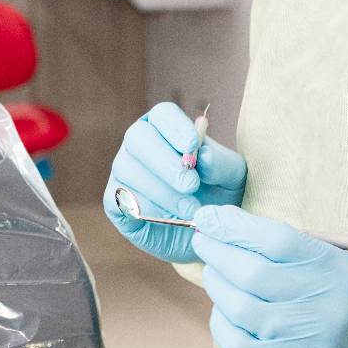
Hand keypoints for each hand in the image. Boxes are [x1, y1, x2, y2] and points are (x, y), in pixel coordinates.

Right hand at [104, 103, 246, 263]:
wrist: (204, 232)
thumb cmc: (218, 194)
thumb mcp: (232, 178)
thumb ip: (221, 163)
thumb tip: (203, 155)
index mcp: (167, 127)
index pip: (163, 114)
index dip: (175, 127)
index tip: (193, 145)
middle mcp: (140, 144)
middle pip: (138, 137)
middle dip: (164, 161)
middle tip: (191, 185)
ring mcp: (123, 170)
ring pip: (129, 170)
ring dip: (162, 192)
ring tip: (191, 210)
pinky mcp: (115, 201)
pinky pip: (122, 200)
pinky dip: (147, 210)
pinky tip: (169, 220)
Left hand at [191, 205, 347, 347]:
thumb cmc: (342, 308)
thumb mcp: (333, 269)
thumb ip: (288, 249)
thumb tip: (224, 224)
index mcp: (337, 270)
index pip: (277, 238)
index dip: (235, 226)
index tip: (209, 216)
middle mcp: (324, 305)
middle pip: (252, 271)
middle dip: (218, 251)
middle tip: (203, 241)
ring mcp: (303, 342)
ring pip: (237, 305)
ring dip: (216, 284)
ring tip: (213, 273)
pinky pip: (233, 341)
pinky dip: (220, 321)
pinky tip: (224, 311)